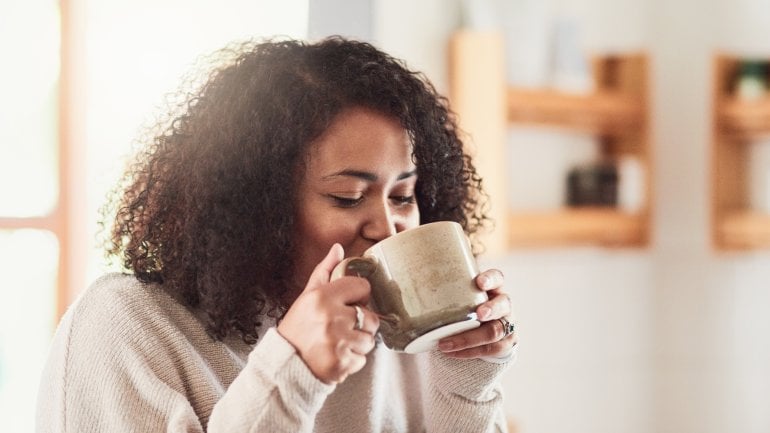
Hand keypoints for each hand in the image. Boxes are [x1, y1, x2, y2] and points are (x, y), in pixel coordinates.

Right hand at [277, 244, 379, 383]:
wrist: (284, 364)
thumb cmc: (297, 328)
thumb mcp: (307, 296)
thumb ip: (325, 271)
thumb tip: (338, 248)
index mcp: (323, 297)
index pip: (363, 287)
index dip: (358, 296)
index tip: (348, 304)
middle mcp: (331, 318)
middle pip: (371, 316)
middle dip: (361, 323)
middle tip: (343, 328)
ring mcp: (338, 342)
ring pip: (369, 340)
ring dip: (358, 343)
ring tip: (339, 343)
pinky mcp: (342, 363)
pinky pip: (363, 359)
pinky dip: (353, 360)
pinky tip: (337, 356)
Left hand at [437, 268, 516, 358]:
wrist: (476, 332)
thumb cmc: (461, 308)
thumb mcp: (454, 296)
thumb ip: (434, 289)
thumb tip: (393, 284)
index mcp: (492, 287)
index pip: (498, 278)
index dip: (491, 279)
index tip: (479, 282)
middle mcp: (503, 304)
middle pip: (503, 304)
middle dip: (491, 309)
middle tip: (478, 314)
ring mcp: (507, 324)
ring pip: (496, 331)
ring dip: (472, 338)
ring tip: (447, 343)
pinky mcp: (505, 343)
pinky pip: (492, 350)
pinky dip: (470, 352)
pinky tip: (452, 353)